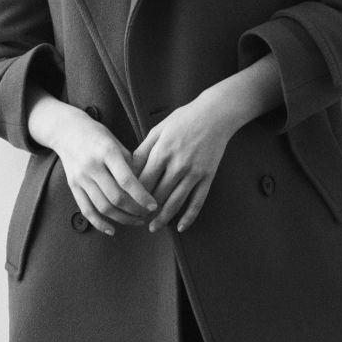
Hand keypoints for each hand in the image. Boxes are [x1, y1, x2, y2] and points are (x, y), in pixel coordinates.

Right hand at [27, 90, 157, 235]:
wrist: (67, 130)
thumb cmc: (98, 135)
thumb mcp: (116, 142)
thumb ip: (130, 162)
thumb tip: (146, 186)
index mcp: (107, 152)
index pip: (127, 180)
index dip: (142, 196)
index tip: (154, 205)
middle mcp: (92, 166)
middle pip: (116, 198)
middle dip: (135, 211)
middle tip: (148, 214)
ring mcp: (81, 178)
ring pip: (103, 207)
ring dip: (122, 219)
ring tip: (136, 221)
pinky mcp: (73, 186)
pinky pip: (86, 210)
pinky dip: (99, 223)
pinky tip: (112, 230)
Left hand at [131, 94, 235, 233]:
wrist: (215, 114)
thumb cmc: (184, 119)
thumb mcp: (158, 129)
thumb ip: (143, 150)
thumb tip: (128, 170)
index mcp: (162, 152)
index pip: (143, 181)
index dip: (133, 196)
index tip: (126, 204)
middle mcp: (178, 164)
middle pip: (157, 195)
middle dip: (145, 210)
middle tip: (135, 219)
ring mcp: (194, 172)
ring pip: (176, 202)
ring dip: (163, 218)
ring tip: (152, 227)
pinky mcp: (208, 176)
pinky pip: (197, 201)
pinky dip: (189, 217)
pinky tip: (181, 227)